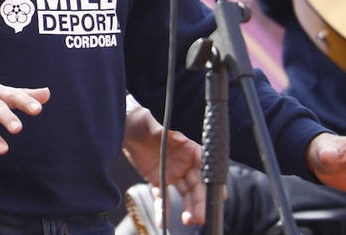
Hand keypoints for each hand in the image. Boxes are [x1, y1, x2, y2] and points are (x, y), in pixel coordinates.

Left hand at [121, 106, 205, 226]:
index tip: (219, 194)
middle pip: (197, 185)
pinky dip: (164, 210)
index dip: (213, 180)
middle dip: (200, 202)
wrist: (126, 130)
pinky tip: (164, 222)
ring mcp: (173, 173)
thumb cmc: (141, 123)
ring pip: (185, 194)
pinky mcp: (158, 181)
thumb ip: (159, 132)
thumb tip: (165, 134)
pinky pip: (163, 197)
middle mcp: (184, 163)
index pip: (205, 165)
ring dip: (188, 208)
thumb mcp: (149, 124)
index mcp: (188, 148)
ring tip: (189, 221)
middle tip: (200, 217)